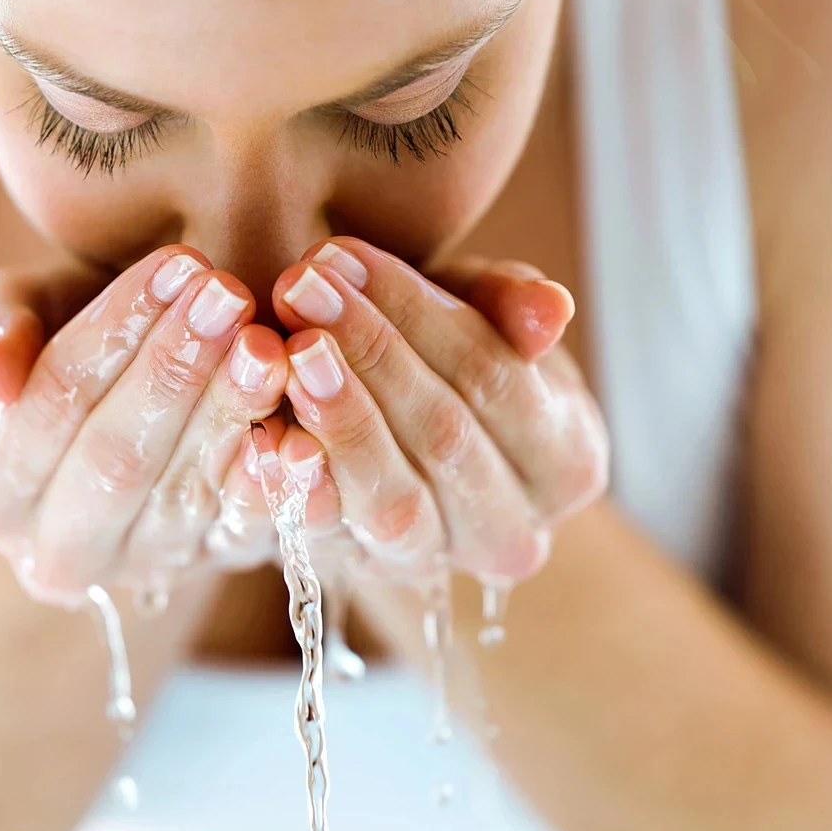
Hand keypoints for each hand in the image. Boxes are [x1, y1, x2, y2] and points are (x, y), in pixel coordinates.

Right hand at [0, 247, 288, 606]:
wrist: (127, 397)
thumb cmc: (60, 339)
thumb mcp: (11, 313)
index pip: (47, 410)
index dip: (109, 336)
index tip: (171, 266)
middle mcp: (55, 553)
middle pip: (116, 461)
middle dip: (174, 372)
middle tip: (227, 296)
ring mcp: (140, 568)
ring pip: (185, 494)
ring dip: (231, 413)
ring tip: (268, 342)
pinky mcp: (214, 563)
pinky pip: (249, 531)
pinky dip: (277, 483)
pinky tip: (300, 429)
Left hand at [268, 238, 608, 583]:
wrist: (401, 443)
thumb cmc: (450, 361)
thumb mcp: (483, 316)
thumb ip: (511, 304)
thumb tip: (550, 310)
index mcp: (566, 462)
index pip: (496, 378)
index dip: (417, 314)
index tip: (342, 256)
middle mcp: (513, 533)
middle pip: (444, 437)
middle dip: (368, 353)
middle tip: (299, 288)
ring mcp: (436, 563)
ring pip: (393, 501)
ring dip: (338, 420)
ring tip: (289, 351)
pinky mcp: (363, 575)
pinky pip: (331, 541)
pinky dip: (297, 489)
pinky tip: (264, 436)